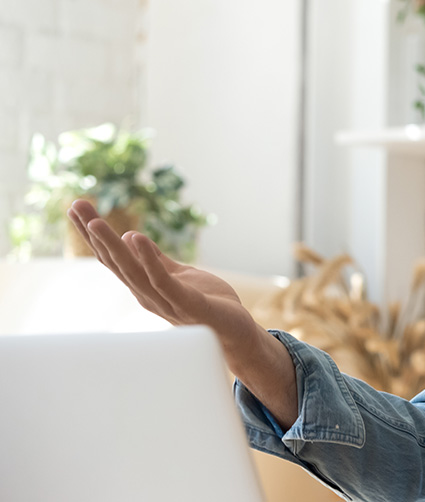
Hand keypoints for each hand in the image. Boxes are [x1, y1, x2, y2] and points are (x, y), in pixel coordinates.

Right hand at [68, 199, 257, 348]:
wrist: (235, 332)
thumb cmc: (207, 303)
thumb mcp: (179, 275)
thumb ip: (158, 260)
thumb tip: (131, 237)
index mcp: (144, 286)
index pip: (113, 258)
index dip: (94, 235)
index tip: (76, 208)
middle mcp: (147, 294)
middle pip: (116, 262)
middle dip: (94, 234)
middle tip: (76, 205)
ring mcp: (165, 301)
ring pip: (133, 271)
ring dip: (114, 245)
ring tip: (96, 222)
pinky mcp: (188, 304)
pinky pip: (164, 282)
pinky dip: (150, 261)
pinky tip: (139, 239)